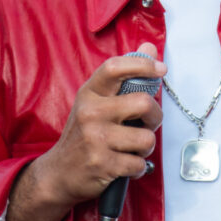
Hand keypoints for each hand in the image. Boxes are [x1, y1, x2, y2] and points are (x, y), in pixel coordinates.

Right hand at [25, 43, 164, 208]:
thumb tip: (149, 47)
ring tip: (133, 148)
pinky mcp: (102, 164)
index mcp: (90, 93)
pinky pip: (139, 164)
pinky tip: (125, 164)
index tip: (161, 69)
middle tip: (147, 123)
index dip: (142, 64)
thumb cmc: (83, 133)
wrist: (59, 173)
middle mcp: (90, 112)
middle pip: (143, 103)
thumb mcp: (96, 101)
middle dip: (155, 116)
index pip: (115, 67)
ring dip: (146, 147)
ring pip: (146, 138)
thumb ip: (124, 76)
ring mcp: (95, 139)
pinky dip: (138, 167)